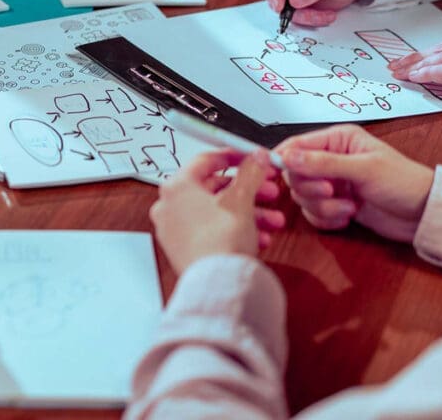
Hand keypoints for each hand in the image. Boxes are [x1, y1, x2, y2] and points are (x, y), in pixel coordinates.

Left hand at [150, 149, 282, 273]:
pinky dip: (234, 230)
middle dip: (248, 191)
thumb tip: (256, 158)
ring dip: (248, 213)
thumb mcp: (242, 198)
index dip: (234, 156)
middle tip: (269, 190)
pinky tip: (258, 237)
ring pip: (216, 213)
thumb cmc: (221, 242)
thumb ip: (251, 172)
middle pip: (214, 189)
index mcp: (176, 187)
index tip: (250, 158)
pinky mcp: (183, 249)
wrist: (219, 284)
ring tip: (273, 221)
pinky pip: (211, 231)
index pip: (205, 160)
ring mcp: (174, 230)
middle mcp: (169, 206)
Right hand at [276, 125, 434, 241]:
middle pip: (294, 174)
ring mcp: (331, 183)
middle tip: (331, 191)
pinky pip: (313, 214)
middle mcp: (330, 159)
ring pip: (302, 196)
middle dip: (310, 188)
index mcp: (337, 140)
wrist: (425, 215)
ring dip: (323, 207)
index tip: (278, 173)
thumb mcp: (364, 169)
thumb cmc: (403, 182)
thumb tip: (287, 157)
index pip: (295, 145)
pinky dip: (327, 219)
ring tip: (350, 207)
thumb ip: (322, 163)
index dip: (284, 159)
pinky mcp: (334, 205)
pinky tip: (348, 217)